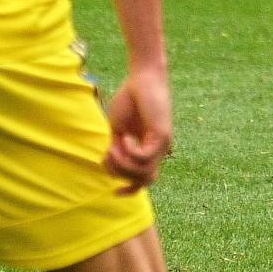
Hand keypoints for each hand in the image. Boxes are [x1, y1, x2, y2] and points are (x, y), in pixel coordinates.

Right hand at [104, 66, 172, 193]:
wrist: (142, 78)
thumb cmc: (129, 100)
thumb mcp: (117, 130)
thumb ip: (116, 150)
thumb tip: (112, 168)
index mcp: (146, 149)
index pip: (145, 179)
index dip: (130, 190)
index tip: (114, 193)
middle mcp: (157, 150)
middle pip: (142, 181)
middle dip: (120, 173)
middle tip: (109, 152)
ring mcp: (162, 143)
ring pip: (143, 173)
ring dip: (122, 163)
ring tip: (114, 144)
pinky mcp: (163, 135)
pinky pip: (145, 158)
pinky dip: (131, 152)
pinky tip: (126, 137)